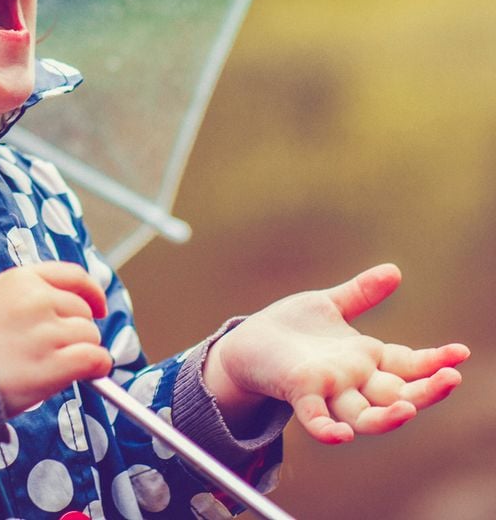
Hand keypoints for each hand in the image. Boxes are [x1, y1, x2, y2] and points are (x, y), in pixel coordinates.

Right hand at [0, 262, 112, 415]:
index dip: (91, 292)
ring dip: (83, 350)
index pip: (73, 275)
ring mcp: (46, 331)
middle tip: (59, 347)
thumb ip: (26, 294)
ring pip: (90, 335)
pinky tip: (92, 372)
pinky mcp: (53, 364)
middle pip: (82, 309)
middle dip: (77, 329)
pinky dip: (98, 366)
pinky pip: (94, 358)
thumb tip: (60, 304)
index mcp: (22, 279)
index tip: (96, 305)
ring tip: (59, 363)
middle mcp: (37, 299)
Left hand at [204, 263, 469, 443]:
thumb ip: (361, 293)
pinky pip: (316, 418)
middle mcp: (351, 380)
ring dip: (387, 418)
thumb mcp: (327, 305)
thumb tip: (395, 270)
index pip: (407, 365)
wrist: (245, 344)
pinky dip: (328, 429)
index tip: (460, 352)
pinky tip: (341, 435)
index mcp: (363, 358)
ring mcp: (326, 389)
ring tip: (408, 409)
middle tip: (451, 379)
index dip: (434, 361)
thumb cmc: (289, 328)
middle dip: (426, 391)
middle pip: (396, 394)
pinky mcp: (297, 392)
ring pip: (364, 416)